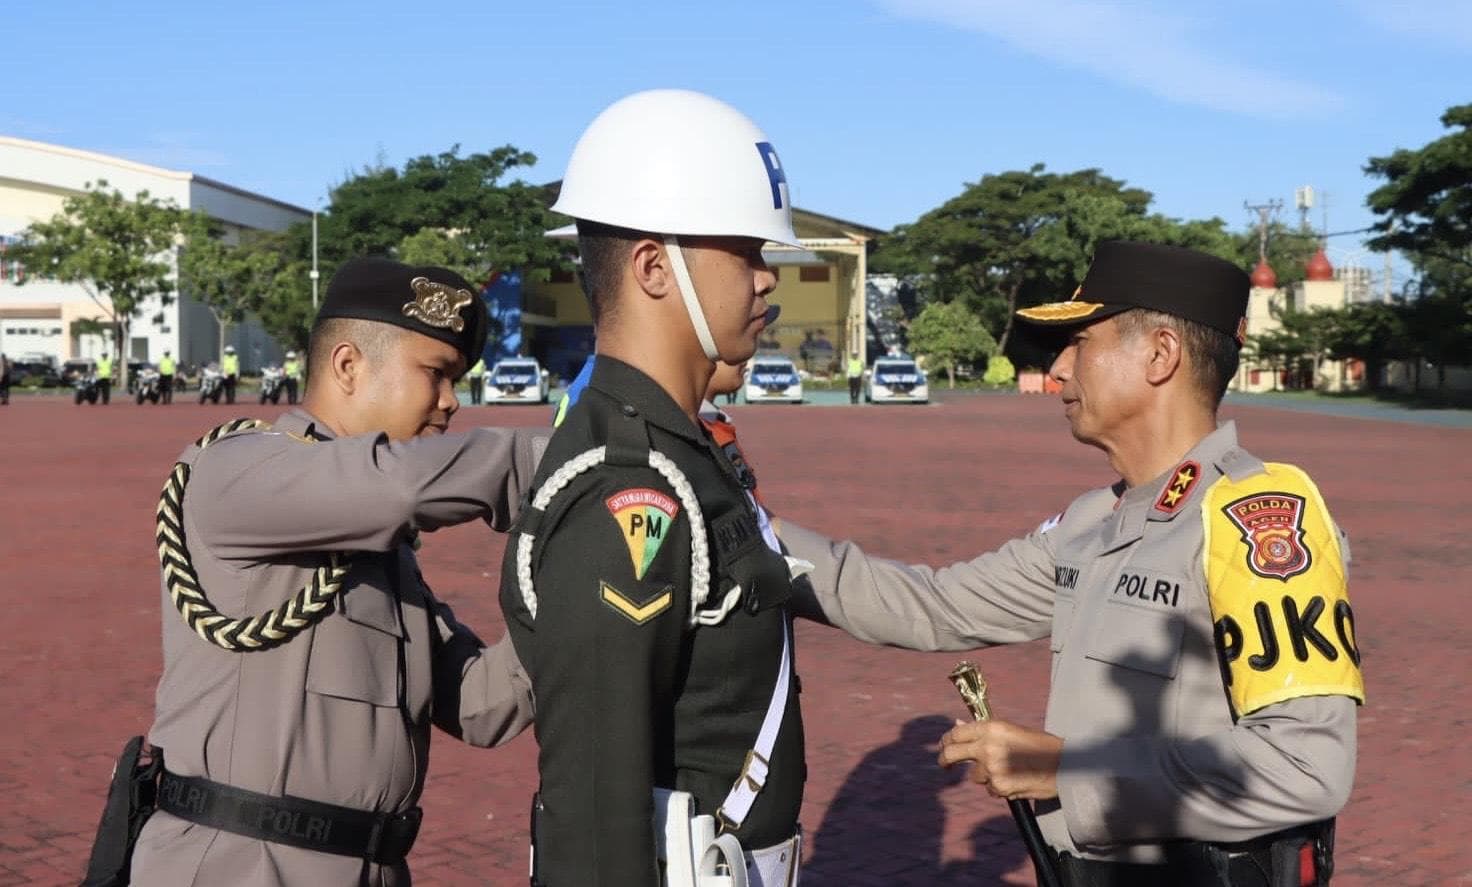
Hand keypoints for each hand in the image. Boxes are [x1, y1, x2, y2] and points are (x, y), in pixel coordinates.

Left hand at [937, 718, 1062, 800]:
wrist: (1064, 765)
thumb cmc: (1039, 745)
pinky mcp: (998, 787)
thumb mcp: (1010, 730)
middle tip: (945, 765)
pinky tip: (1015, 780)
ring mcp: (991, 768)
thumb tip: (956, 724)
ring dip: (985, 776)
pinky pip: (989, 789)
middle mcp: (987, 746)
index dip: (946, 740)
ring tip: (1009, 770)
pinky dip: (998, 787)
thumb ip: (982, 731)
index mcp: (991, 727)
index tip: (945, 746)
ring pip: (974, 775)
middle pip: (952, 753)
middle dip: (945, 760)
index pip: (956, 733)